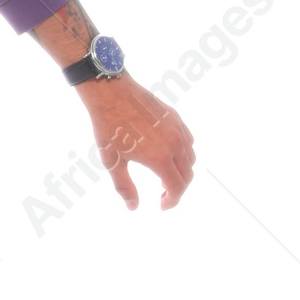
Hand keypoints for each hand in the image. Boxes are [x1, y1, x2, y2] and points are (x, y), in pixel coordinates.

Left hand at [78, 73, 194, 210]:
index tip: (162, 206)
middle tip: (162, 195)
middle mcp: (175, 144)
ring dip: (182, 172)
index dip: (172, 201)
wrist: (111, 92)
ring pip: (191, 158)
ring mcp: (178, 129)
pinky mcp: (176, 117)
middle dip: (178, 189)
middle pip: (187, 175)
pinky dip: (184, 154)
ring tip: (165, 177)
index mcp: (160, 158)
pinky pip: (188, 141)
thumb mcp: (112, 161)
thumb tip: (133, 207)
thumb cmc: (108, 127)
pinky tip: (168, 155)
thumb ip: (124, 186)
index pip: (177, 188)